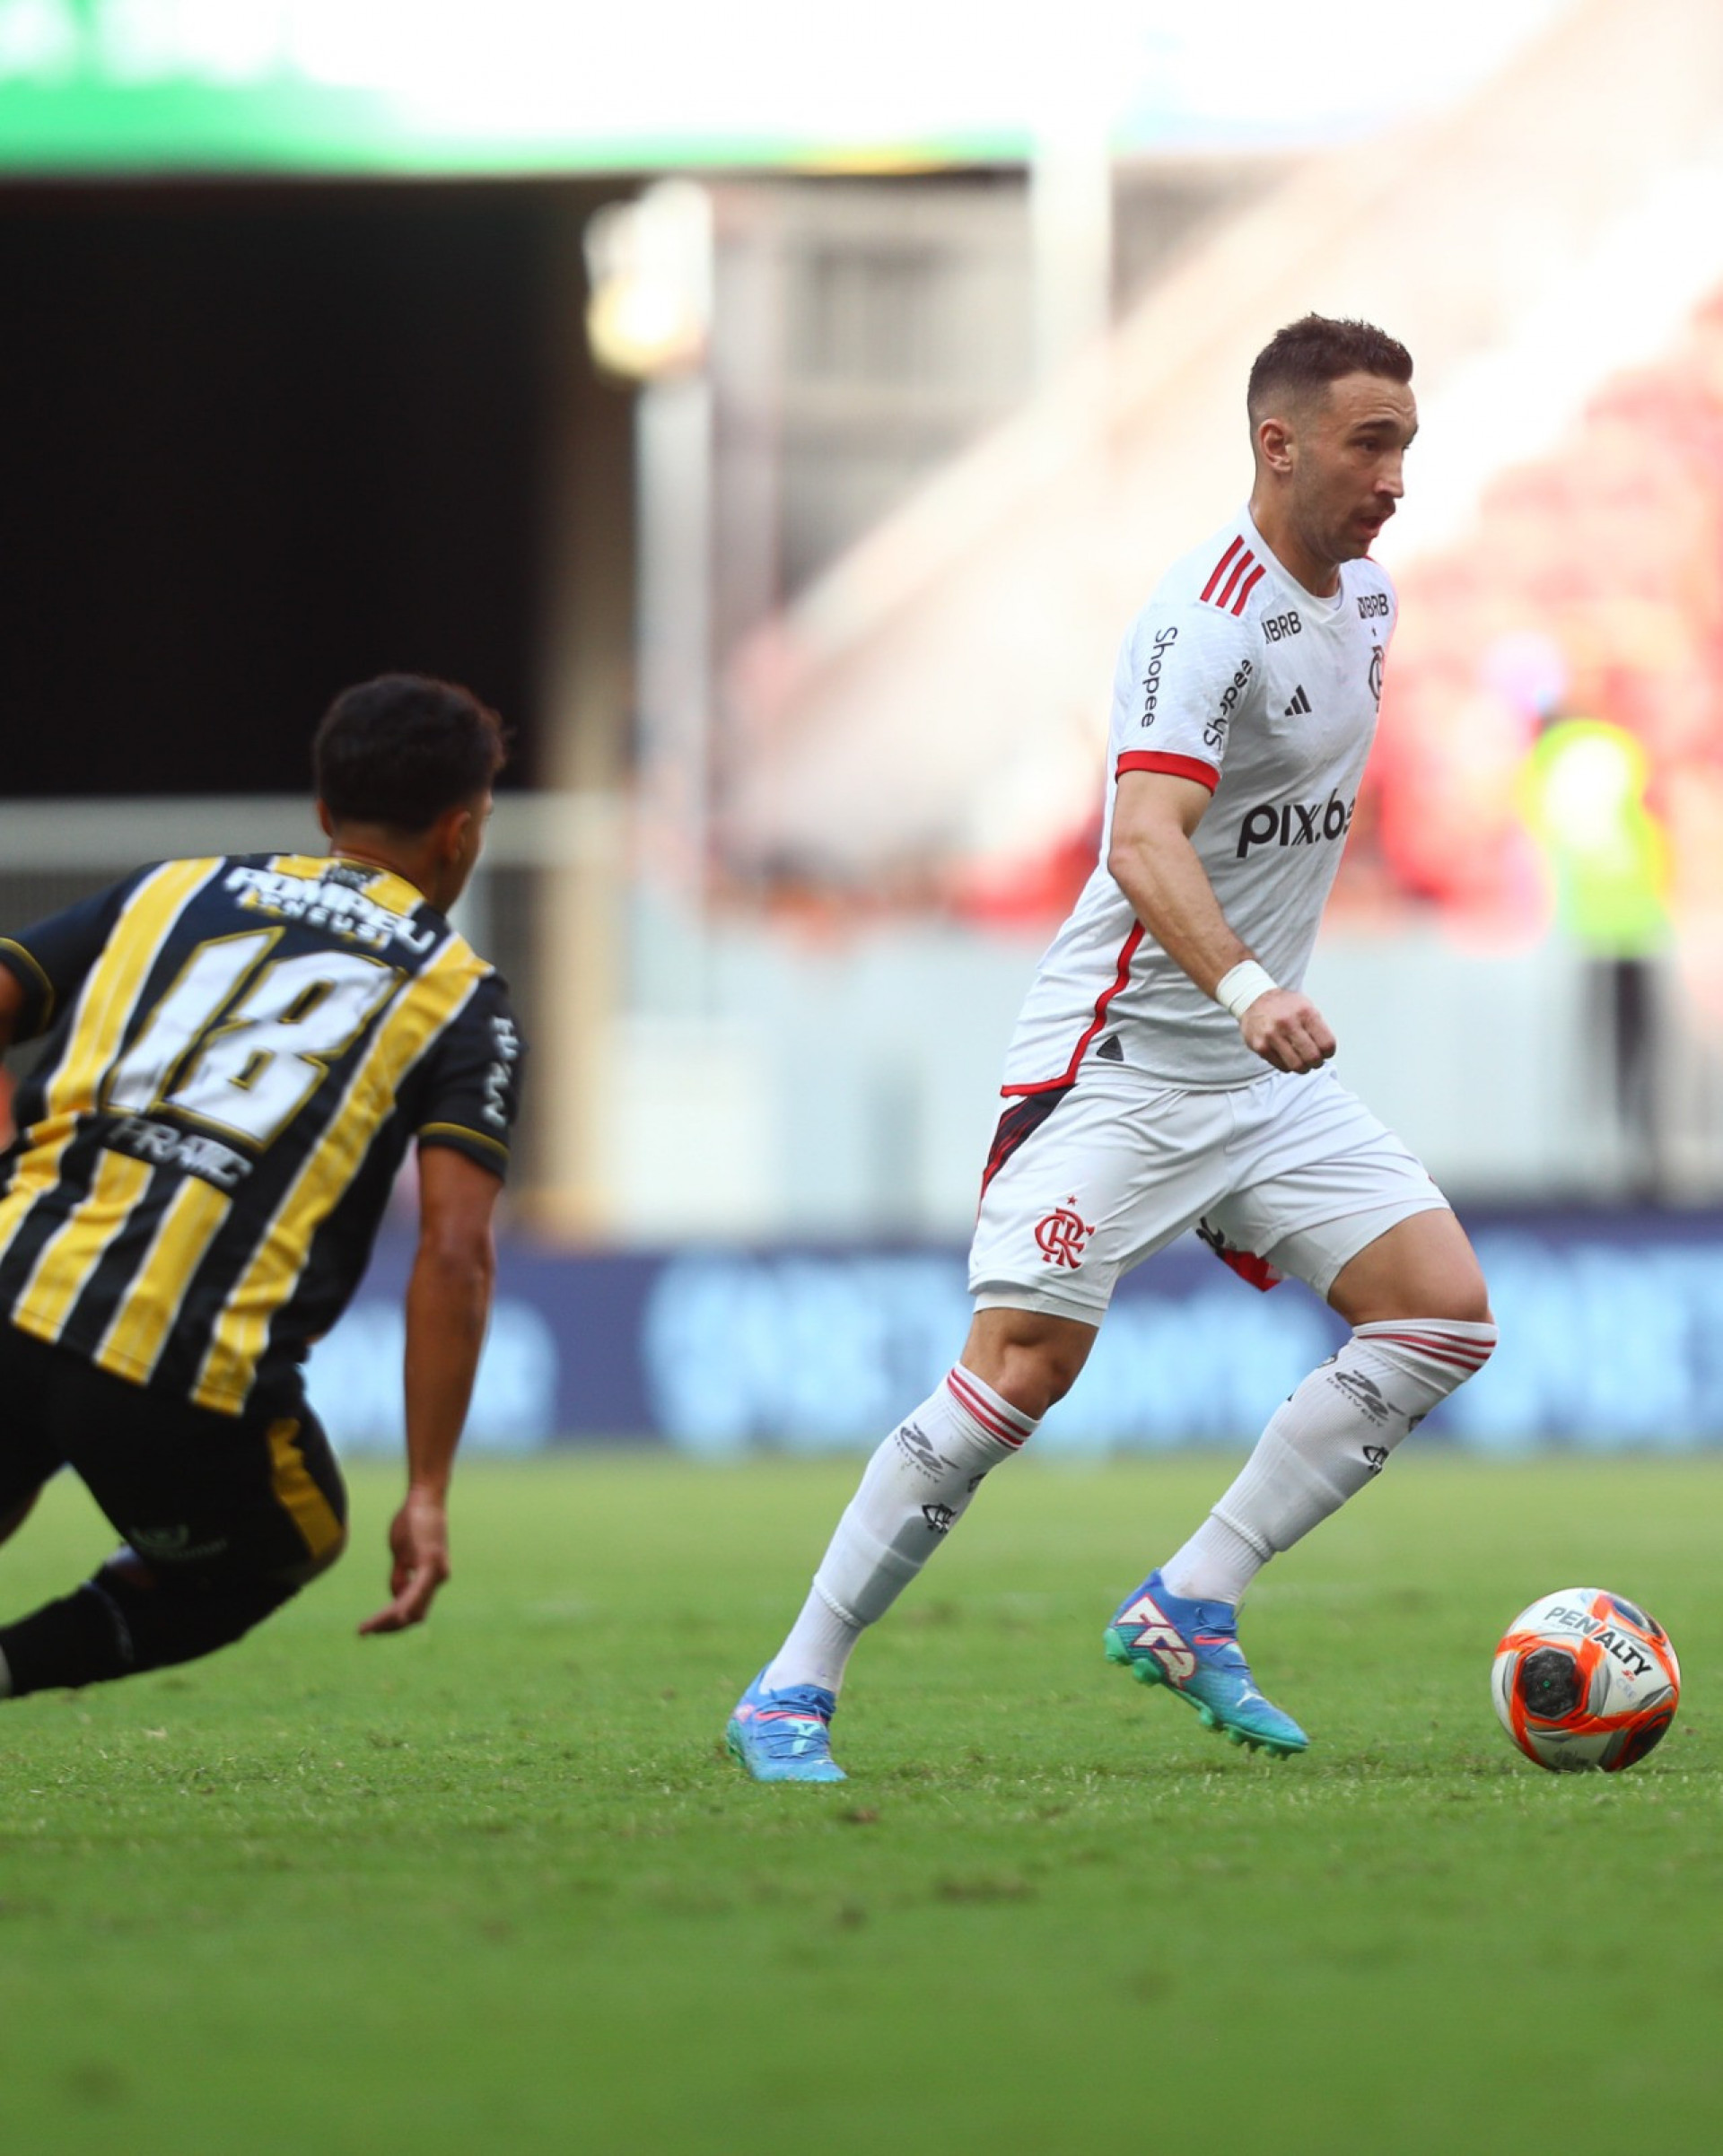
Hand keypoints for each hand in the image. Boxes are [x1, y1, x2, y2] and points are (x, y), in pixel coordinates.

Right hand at [358, 1486, 450, 1634]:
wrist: (424, 1497)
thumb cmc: (413, 1522)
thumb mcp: (402, 1554)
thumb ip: (401, 1576)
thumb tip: (395, 1598)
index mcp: (432, 1578)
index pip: (413, 1611)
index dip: (392, 1625)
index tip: (370, 1630)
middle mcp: (439, 1578)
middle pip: (414, 1615)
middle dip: (389, 1627)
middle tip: (365, 1631)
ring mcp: (437, 1571)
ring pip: (413, 1608)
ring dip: (390, 1620)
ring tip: (367, 1627)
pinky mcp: (431, 1561)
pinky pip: (418, 1590)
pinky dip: (405, 1604)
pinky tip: (395, 1615)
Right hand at [1239, 988, 1335, 1073]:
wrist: (1254, 1000)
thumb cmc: (1284, 1006)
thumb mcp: (1306, 1006)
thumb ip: (1318, 1027)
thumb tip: (1327, 1051)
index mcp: (1305, 1012)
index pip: (1327, 1044)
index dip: (1329, 1052)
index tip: (1325, 1053)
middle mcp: (1288, 1023)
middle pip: (1313, 1057)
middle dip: (1317, 1063)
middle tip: (1315, 1061)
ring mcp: (1273, 1035)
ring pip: (1297, 1065)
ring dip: (1303, 1068)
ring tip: (1302, 1063)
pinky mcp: (1261, 1046)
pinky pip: (1281, 1067)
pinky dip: (1288, 1066)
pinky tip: (1287, 1058)